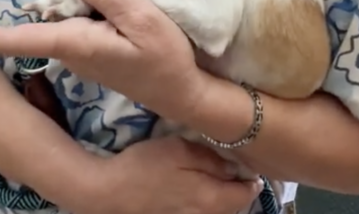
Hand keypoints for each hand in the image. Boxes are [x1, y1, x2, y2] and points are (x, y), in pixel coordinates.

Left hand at [0, 0, 205, 121]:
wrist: (182, 91)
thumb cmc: (164, 59)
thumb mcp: (142, 20)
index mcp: (73, 42)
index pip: (15, 38)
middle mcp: (68, 47)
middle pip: (43, 11)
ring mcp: (78, 49)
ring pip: (62, 10)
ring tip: (119, 1)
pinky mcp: (90, 46)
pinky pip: (78, 16)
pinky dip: (90, 4)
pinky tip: (116, 7)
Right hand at [82, 137, 261, 213]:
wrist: (108, 193)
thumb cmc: (145, 166)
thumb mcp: (179, 151)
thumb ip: (211, 160)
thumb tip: (234, 168)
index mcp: (211, 198)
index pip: (246, 194)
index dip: (251, 180)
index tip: (249, 166)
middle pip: (233, 207)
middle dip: (236, 191)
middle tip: (233, 172)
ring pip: (216, 213)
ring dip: (221, 200)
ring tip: (215, 182)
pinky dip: (203, 206)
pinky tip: (193, 194)